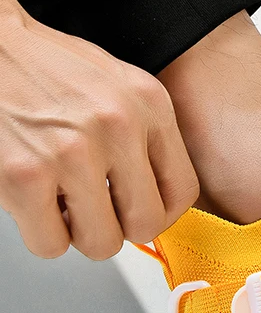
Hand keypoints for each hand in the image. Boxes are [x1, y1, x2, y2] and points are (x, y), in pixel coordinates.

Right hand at [0, 0, 197, 258]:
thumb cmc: (47, 67)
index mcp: (149, 104)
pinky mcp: (24, 176)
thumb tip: (159, 200)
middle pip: (146, 224)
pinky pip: (52, 245)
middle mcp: (117, 126)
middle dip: (121, 227)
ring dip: (81, 235)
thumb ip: (146, 137)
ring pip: (103, 243)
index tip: (140, 211)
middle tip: (99, 211)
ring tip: (64, 204)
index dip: (161, 213)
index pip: (183, 191)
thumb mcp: (119, 87)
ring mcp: (71, 152)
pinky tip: (36, 203)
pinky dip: (42, 235)